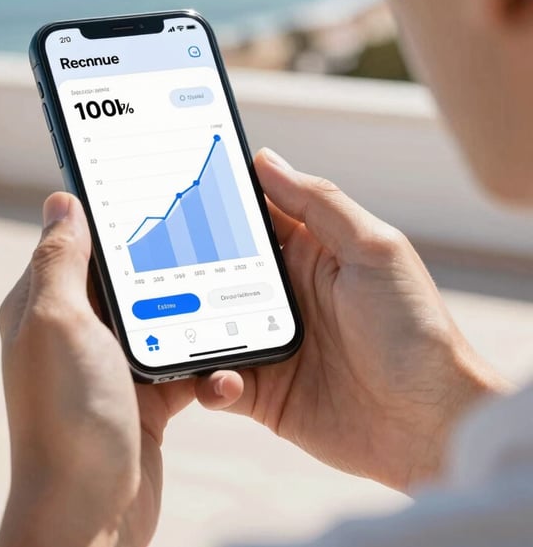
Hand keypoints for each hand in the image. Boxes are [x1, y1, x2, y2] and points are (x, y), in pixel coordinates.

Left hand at [0, 193, 195, 546]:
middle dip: (161, 262)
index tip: (151, 194)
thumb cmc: (69, 415)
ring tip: (223, 300)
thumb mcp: (58, 322)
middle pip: (125, 276)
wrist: (93, 513)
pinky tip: (219, 367)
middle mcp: (74, 330)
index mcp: (44, 304)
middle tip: (204, 242)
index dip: (110, 216)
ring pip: (159, 315)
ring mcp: (110, 363)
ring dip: (188, 312)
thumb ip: (60, 260)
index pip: (76, 241)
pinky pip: (180, 360)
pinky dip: (202, 362)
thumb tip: (61, 200)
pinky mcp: (144, 394)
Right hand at [196, 149, 509, 492]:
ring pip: (205, 325)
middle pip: (216, 271)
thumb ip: (319, 203)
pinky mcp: (262, 391)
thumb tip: (266, 159)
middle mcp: (283, 296)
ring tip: (172, 326)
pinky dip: (207, 381)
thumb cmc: (414, 330)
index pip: (252, 218)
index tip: (176, 189)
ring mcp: (269, 342)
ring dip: (186, 326)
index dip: (216, 203)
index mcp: (309, 254)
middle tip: (151, 260)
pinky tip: (224, 379)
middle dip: (185, 265)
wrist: (432, 425)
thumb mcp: (374, 250)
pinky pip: (216, 382)